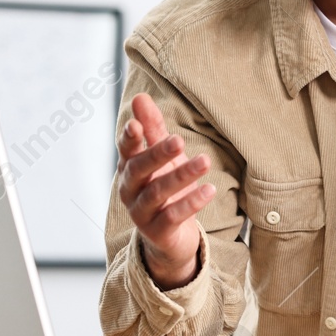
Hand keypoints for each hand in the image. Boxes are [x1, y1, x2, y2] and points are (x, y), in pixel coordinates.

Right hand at [117, 93, 213, 287]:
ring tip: (205, 161)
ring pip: (158, 192)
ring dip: (182, 176)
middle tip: (179, 140)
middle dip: (157, 154)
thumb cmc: (163, 189)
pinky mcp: (158, 231)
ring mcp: (142, 212)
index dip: (129, 138)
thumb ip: (152, 129)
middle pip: (139, 169)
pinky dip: (191, 203)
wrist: (168, 238)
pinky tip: (209, 190)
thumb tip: (140, 97)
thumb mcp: (161, 158)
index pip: (126, 150)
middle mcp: (130, 190)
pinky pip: (173, 216)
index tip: (135, 124)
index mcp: (129, 168)